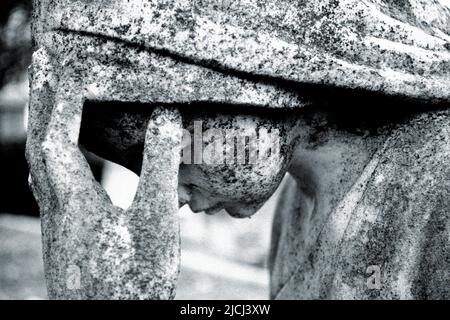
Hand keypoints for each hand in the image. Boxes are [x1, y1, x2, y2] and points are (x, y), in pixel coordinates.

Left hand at [26, 48, 181, 299]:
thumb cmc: (136, 279)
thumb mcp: (157, 221)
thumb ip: (161, 166)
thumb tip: (166, 116)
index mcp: (75, 201)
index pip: (58, 137)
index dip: (65, 98)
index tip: (72, 65)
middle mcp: (56, 208)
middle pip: (37, 143)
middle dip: (40, 100)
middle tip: (43, 62)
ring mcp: (56, 223)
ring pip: (36, 164)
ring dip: (40, 125)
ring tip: (48, 98)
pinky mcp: (62, 234)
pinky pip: (45, 182)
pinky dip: (47, 155)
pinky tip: (58, 158)